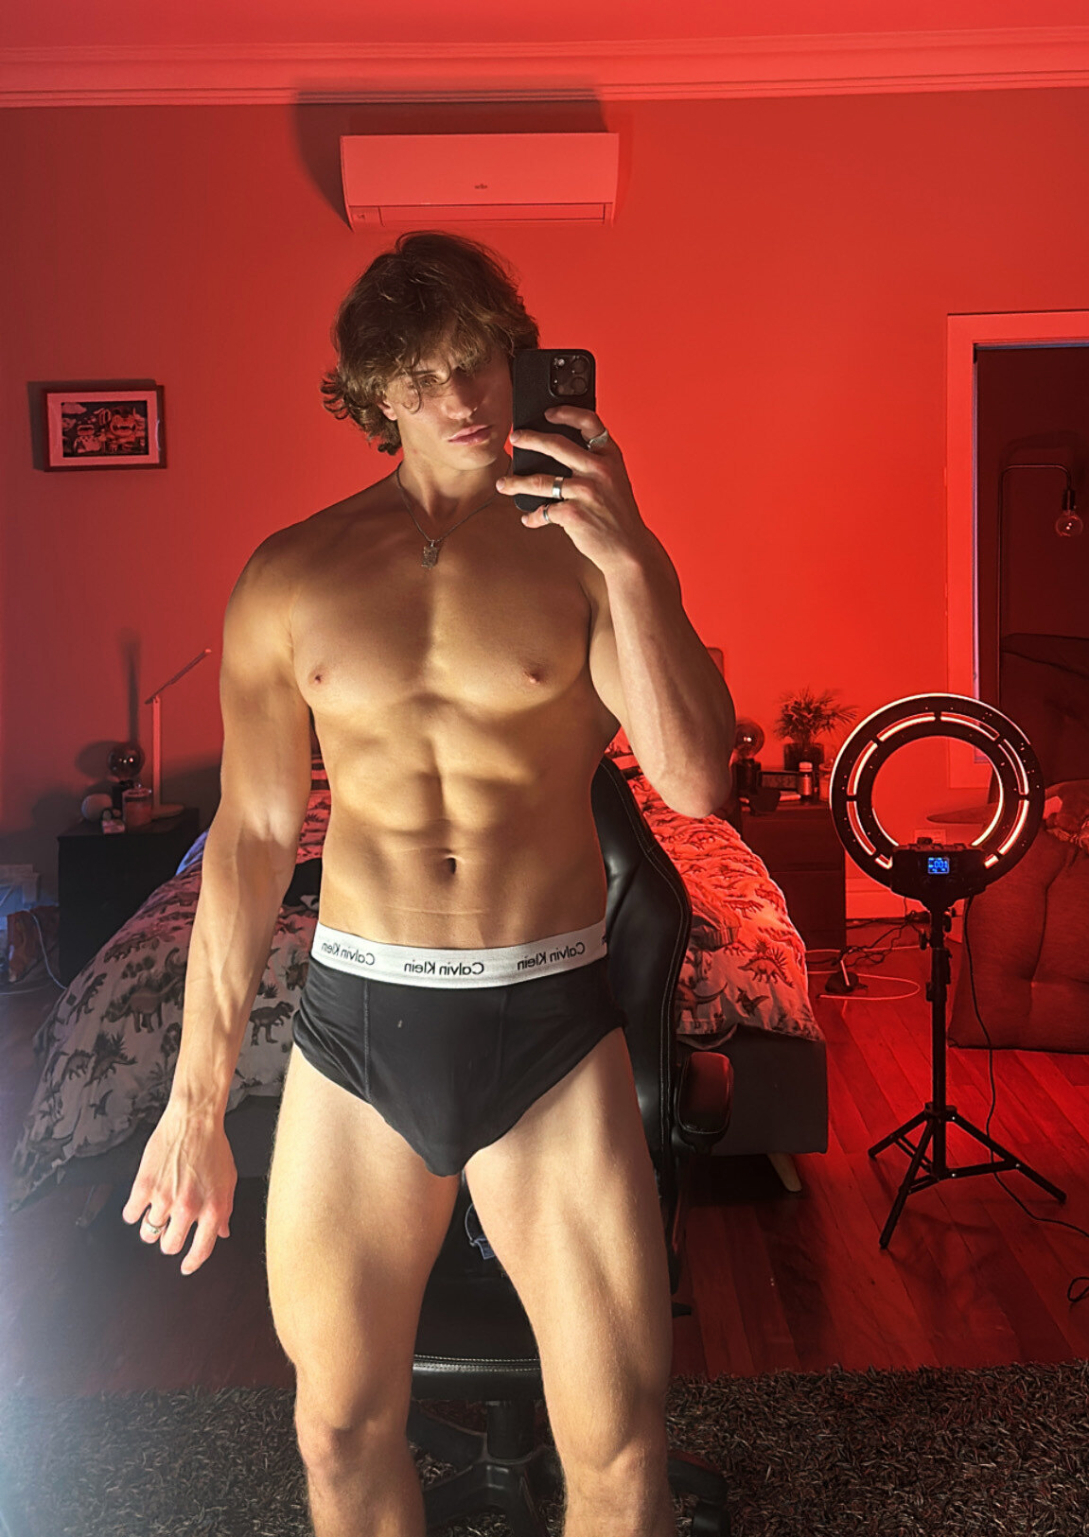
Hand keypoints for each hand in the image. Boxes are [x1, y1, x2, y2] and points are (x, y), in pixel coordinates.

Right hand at [122, 1102, 236, 1275]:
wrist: (195, 1120)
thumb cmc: (214, 1147)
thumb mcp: (229, 1181)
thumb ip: (224, 1210)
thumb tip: (222, 1233)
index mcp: (213, 1209)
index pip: (201, 1251)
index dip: (191, 1263)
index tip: (185, 1267)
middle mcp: (188, 1209)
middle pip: (169, 1246)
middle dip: (168, 1241)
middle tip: (169, 1229)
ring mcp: (164, 1199)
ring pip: (148, 1233)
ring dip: (151, 1226)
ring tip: (156, 1211)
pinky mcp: (144, 1187)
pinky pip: (130, 1215)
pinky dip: (133, 1212)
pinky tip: (140, 1203)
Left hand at [497, 408, 651, 571]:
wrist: (628, 548)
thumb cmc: (617, 514)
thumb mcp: (615, 480)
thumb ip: (594, 463)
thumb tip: (557, 450)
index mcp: (610, 457)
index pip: (589, 422)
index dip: (567, 413)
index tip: (548, 413)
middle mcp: (599, 470)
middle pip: (557, 445)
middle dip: (530, 439)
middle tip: (515, 438)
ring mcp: (586, 491)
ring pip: (540, 480)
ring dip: (516, 483)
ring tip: (503, 484)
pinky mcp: (574, 514)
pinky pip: (544, 511)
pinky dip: (533, 516)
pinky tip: (528, 518)